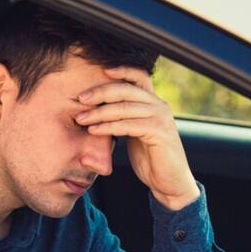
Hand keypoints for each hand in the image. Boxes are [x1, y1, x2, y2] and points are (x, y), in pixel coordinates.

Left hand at [76, 67, 199, 210]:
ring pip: (124, 107)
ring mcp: (161, 118)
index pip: (139, 76)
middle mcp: (159, 105)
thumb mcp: (134, 132)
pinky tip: (94, 130)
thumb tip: (94, 109)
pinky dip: (108, 126)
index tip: (100, 71)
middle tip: (81, 99)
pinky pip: (128, 125)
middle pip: (126, 89)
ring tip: (81, 118)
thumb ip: (122, 118)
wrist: (169, 182)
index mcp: (153, 102)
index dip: (121, 70)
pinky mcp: (159, 133)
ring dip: (99, 112)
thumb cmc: (149, 157)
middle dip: (101, 92)